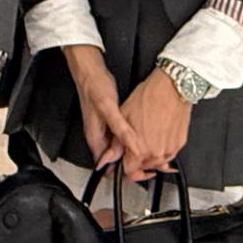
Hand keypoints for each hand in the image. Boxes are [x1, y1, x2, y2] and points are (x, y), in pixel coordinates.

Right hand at [65, 46, 141, 168]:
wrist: (90, 71)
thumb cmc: (95, 87)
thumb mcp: (109, 109)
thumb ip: (120, 130)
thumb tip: (132, 149)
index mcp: (96, 138)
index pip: (109, 166)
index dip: (125, 171)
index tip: (142, 170)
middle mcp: (99, 136)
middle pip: (116, 159)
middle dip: (133, 162)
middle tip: (151, 161)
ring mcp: (105, 129)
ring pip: (121, 147)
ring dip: (134, 150)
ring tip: (151, 149)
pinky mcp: (111, 121)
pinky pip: (123, 135)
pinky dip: (133, 137)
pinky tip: (144, 134)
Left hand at [121, 70, 190, 181]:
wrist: (172, 86)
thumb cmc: (149, 97)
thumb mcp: (124, 117)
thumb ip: (117, 143)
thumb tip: (111, 156)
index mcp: (139, 150)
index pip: (130, 171)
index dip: (125, 166)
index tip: (126, 160)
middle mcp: (156, 153)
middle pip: (144, 166)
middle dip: (138, 158)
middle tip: (136, 142)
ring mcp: (170, 149)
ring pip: (157, 161)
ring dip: (151, 154)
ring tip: (147, 135)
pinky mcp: (180, 143)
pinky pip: (169, 152)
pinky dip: (163, 147)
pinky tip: (158, 134)